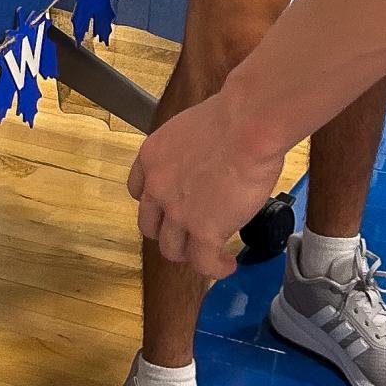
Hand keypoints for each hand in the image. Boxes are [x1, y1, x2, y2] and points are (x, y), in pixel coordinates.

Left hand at [128, 92, 285, 281]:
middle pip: (150, 225)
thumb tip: (207, 159)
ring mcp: (177, 212)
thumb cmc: (234, 117)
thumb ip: (190, 151)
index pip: (137, 189)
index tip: (167, 207)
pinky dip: (214, 268)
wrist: (248, 125)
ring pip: (172, 249)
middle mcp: (157, 186)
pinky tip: (227, 265)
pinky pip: (203, 263)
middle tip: (187, 232)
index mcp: (152, 156)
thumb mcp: (194, 128)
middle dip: (167, 232)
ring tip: (208, 253)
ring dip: (189, 253)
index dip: (154, 203)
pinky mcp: (204, 231)